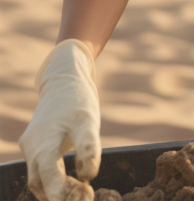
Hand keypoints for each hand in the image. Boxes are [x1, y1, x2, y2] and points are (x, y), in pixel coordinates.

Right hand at [19, 40, 99, 200]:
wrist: (64, 79)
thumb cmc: (77, 100)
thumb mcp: (88, 120)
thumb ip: (89, 147)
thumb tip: (88, 176)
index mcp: (44, 142)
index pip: (47, 177)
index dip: (62, 192)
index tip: (84, 196)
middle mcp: (31, 148)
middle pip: (40, 183)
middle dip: (60, 195)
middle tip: (86, 195)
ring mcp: (29, 147)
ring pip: (37, 179)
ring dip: (55, 190)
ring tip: (80, 191)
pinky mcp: (33, 146)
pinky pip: (38, 169)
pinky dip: (51, 180)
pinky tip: (68, 182)